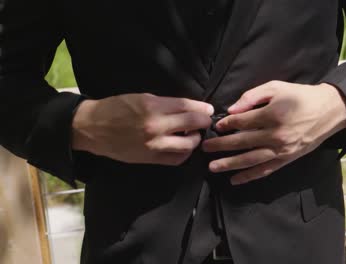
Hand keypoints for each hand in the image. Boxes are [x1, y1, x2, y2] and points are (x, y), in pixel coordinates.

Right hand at [72, 93, 213, 164]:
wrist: (93, 128)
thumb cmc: (116, 108)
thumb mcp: (142, 98)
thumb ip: (166, 104)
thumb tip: (188, 108)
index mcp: (153, 107)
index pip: (187, 107)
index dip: (202, 108)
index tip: (208, 109)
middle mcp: (156, 126)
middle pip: (192, 124)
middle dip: (203, 122)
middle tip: (205, 121)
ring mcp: (154, 145)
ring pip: (188, 145)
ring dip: (195, 139)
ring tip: (193, 134)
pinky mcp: (150, 159)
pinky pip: (176, 159)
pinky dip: (184, 153)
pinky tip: (183, 147)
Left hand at [202, 81, 345, 184]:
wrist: (328, 111)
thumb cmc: (301, 96)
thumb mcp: (276, 87)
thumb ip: (252, 96)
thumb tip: (232, 109)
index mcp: (272, 115)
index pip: (241, 122)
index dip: (226, 124)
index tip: (216, 126)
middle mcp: (276, 135)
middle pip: (242, 142)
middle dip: (221, 146)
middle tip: (204, 148)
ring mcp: (281, 150)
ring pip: (250, 160)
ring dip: (230, 164)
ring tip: (213, 167)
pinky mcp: (287, 159)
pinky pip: (265, 170)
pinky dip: (249, 176)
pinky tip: (235, 179)